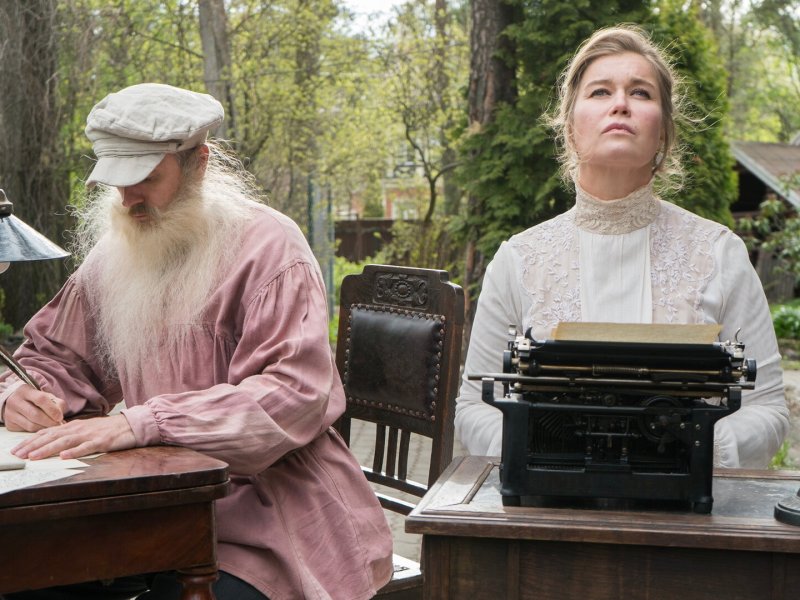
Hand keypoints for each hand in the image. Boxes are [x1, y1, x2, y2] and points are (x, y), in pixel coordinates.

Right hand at [3, 385, 66, 431]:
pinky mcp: (9, 424)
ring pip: (31, 425)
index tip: (60, 417)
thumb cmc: (34, 399)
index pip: (41, 399)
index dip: (52, 409)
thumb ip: (56, 403)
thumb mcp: (45, 396)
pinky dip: (37, 430)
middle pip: (36, 415)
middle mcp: (15, 401)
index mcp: (25, 391)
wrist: (14, 402)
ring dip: (44, 427)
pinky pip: (26, 430)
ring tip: (52, 427)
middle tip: (58, 424)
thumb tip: (61, 417)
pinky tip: (42, 427)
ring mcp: (10, 413)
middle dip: (50, 422)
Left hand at [11, 414, 135, 459]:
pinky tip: (64, 456)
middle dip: (33, 446)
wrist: (131, 425)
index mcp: (73, 426)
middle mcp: (78, 429)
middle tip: (18, 454)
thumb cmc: (108, 429)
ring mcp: (90, 435)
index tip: (17, 449)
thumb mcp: (86, 430)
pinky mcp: (102, 442)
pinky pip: (86, 447)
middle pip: (52, 437)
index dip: (31, 440)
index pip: (47, 432)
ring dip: (47, 449)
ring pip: (64, 442)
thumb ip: (70, 435)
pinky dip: (74, 452)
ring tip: (34, 456)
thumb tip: (52, 442)